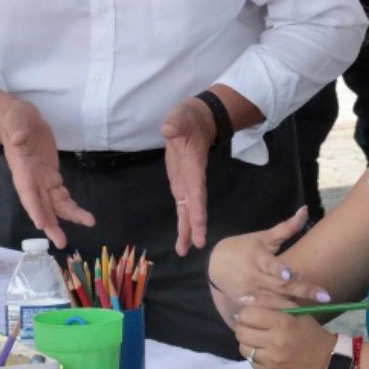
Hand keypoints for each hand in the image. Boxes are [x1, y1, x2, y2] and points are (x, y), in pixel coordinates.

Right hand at [0, 99, 94, 246]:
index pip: (28, 193)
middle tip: (62, 242)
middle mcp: (32, 180)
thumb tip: (20, 138)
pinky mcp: (52, 176)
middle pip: (41, 206)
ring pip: (55, 203)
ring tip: (88, 223)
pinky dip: (71, 206)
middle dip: (51, 224)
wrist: (20, 121)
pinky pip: (62, 195)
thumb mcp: (16, 119)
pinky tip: (83, 215)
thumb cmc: (16, 120)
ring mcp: (42, 180)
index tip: (42, 225)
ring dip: (69, 216)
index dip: (34, 208)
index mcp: (22, 170)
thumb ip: (17, 130)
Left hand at [161, 96, 215, 255]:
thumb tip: (168, 129)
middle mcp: (192, 179)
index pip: (197, 191)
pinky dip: (182, 221)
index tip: (200, 228)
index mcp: (193, 167)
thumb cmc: (188, 118)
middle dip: (195, 226)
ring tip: (183, 250)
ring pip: (188, 210)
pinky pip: (182, 206)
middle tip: (196, 246)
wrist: (196, 120)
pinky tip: (182, 236)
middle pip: (195, 206)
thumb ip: (175, 124)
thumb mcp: (181, 117)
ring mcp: (186, 183)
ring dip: (187, 229)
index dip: (198, 210)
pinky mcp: (180, 183)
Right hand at [207, 208, 330, 309]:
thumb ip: (286, 228)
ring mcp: (250, 294)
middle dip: (302, 291)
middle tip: (324, 297)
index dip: (279, 269)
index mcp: (258, 258)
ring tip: (312, 311)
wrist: (215, 265)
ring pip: (274, 303)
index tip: (290, 273)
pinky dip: (278, 317)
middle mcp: (254, 278)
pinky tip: (294, 321)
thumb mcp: (263, 237)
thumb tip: (305, 210)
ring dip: (292, 307)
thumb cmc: (245, 247)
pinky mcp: (246, 306)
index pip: (271, 264)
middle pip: (280, 286)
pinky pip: (265, 314)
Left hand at [235, 294, 335, 368]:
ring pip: (243, 348)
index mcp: (283, 323)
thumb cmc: (311, 333)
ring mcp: (271, 361)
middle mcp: (274, 343)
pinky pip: (250, 362)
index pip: (247, 314)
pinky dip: (255, 355)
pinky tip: (266, 352)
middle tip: (255, 326)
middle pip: (241, 331)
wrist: (327, 363)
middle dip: (245, 326)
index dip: (247, 312)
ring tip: (261, 339)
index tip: (254, 313)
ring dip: (249, 342)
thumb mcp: (297, 311)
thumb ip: (271, 301)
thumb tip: (244, 299)